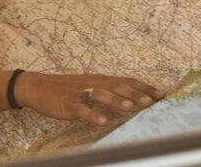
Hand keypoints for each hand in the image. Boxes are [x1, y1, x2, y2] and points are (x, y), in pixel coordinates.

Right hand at [16, 72, 164, 124]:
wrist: (39, 86)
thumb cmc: (68, 89)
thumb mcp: (91, 86)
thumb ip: (109, 92)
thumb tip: (133, 100)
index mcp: (102, 80)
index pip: (127, 81)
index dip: (144, 87)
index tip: (161, 94)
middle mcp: (94, 83)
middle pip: (118, 86)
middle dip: (136, 93)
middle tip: (151, 101)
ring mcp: (81, 93)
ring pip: (102, 95)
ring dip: (117, 101)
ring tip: (131, 107)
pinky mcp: (68, 104)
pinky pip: (82, 110)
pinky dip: (92, 114)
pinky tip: (102, 121)